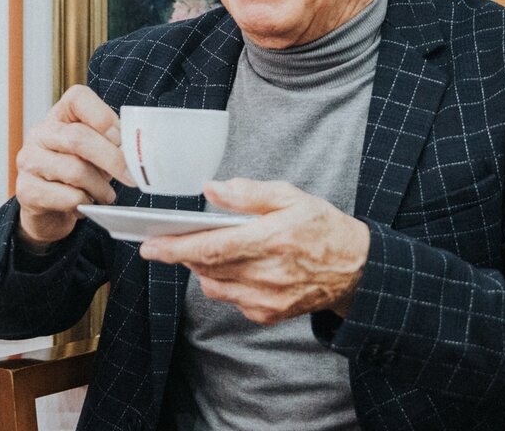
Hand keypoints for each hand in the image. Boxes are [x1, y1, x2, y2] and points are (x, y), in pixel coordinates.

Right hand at [14, 85, 129, 248]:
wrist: (48, 208)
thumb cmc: (78, 173)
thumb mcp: (96, 151)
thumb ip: (111, 143)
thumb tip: (136, 152)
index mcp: (58, 116)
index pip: (78, 98)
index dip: (105, 118)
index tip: (123, 141)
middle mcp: (39, 134)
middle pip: (78, 138)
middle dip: (113, 159)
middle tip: (132, 177)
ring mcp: (28, 161)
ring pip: (75, 171)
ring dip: (100, 188)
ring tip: (105, 195)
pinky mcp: (26, 191)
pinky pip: (68, 197)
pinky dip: (85, 204)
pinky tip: (85, 204)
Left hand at [138, 178, 370, 324]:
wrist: (356, 269)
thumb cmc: (321, 228)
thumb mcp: (291, 197)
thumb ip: (248, 193)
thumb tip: (211, 189)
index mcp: (272, 240)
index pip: (211, 247)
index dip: (175, 247)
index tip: (148, 245)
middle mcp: (268, 274)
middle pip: (206, 267)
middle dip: (180, 255)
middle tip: (163, 242)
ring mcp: (268, 299)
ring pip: (214, 286)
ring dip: (202, 268)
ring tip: (206, 249)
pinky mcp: (269, 314)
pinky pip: (232, 299)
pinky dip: (225, 283)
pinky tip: (236, 268)